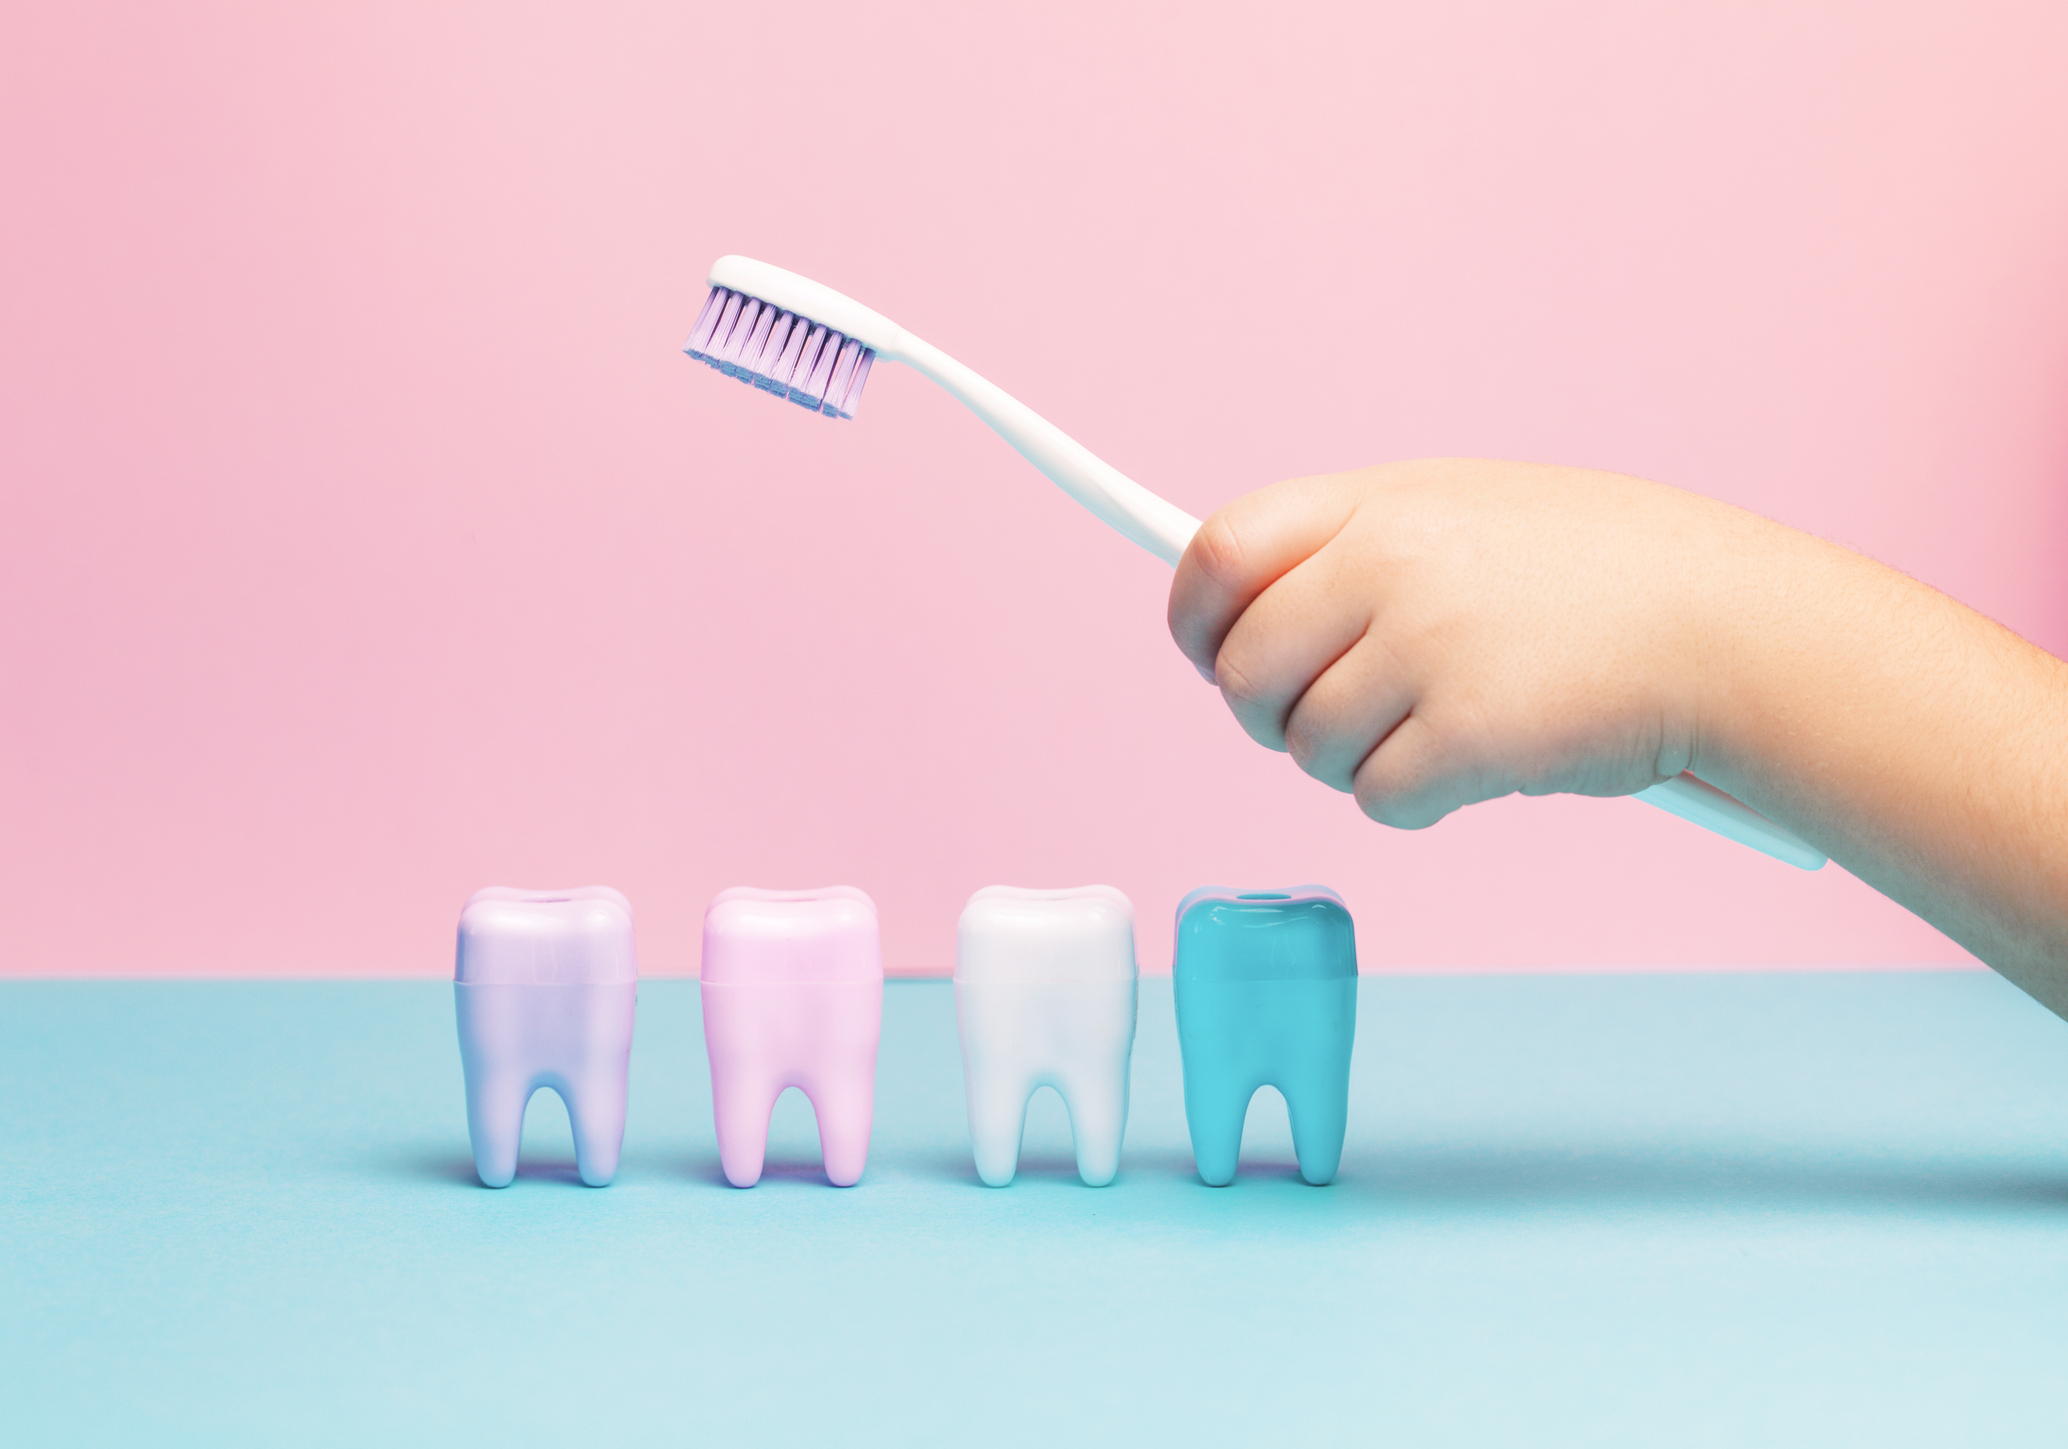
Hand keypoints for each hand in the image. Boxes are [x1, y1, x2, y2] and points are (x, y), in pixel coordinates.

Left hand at [1167, 458, 1784, 827]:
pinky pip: (1378, 798)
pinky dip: (1418, 800)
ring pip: (1307, 747)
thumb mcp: (1470, 512)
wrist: (1731, 628)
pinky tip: (1481, 763)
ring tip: (1439, 728)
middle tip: (1340, 716)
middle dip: (1274, 713)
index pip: (1220, 550)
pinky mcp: (1467, 735)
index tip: (1206, 648)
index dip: (1194, 615)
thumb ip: (1360, 548)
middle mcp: (1389, 565)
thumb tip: (1248, 608)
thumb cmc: (1606, 575)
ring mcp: (1426, 648)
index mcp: (1382, 502)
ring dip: (1357, 761)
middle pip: (1244, 672)